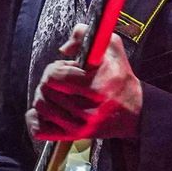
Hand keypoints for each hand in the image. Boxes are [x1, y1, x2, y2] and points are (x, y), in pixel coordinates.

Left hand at [26, 25, 142, 141]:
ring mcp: (80, 125)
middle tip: (61, 81)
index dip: (55, 68)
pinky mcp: (74, 136)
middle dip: (49, 81)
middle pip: (44, 90)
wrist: (135, 111)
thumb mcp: (111, 47)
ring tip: (57, 94)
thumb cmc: (120, 77)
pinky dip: (36, 120)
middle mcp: (87, 109)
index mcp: (96, 86)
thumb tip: (64, 48)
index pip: (54, 77)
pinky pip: (40, 130)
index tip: (64, 68)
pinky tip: (45, 111)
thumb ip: (85, 35)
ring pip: (40, 108)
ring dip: (44, 97)